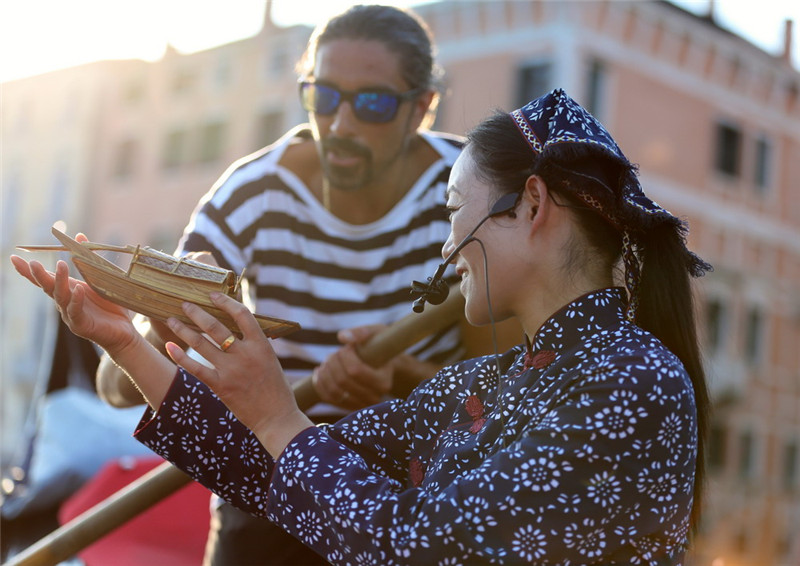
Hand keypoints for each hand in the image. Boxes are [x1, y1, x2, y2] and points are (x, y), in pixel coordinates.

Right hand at [10, 236, 136, 354]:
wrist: (124, 331)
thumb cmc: (111, 304)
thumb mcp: (100, 278)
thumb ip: (89, 259)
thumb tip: (79, 235)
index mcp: (67, 290)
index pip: (45, 278)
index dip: (29, 270)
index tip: (14, 258)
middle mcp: (65, 302)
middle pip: (48, 287)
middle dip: (38, 275)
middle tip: (32, 262)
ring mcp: (71, 314)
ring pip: (61, 296)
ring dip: (59, 280)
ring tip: (61, 265)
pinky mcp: (81, 325)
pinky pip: (76, 310)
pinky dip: (76, 299)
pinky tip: (77, 289)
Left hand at [164, 292, 311, 456]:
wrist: (276, 416)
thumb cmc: (275, 387)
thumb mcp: (269, 358)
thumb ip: (253, 343)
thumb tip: (234, 327)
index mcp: (261, 344)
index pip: (242, 314)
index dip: (226, 302)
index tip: (212, 295)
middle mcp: (245, 354)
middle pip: (216, 327)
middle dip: (197, 313)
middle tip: (184, 303)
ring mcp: (231, 370)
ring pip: (201, 344)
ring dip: (184, 329)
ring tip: (172, 319)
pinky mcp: (220, 385)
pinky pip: (195, 368)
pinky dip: (180, 356)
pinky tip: (169, 346)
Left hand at [312, 325, 392, 409]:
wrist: (383, 364)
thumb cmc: (379, 346)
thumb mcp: (375, 333)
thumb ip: (361, 333)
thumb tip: (343, 337)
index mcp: (383, 381)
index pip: (355, 371)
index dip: (345, 356)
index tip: (346, 347)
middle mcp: (374, 398)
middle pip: (343, 381)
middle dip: (333, 363)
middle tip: (335, 352)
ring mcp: (361, 406)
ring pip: (334, 392)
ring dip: (325, 373)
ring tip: (328, 361)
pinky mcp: (349, 408)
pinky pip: (328, 398)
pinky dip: (320, 384)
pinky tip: (320, 371)